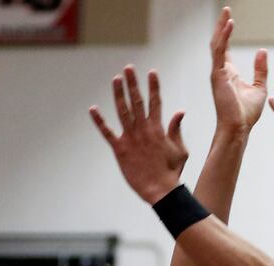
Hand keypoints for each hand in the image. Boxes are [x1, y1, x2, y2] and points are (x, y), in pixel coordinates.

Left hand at [90, 66, 187, 203]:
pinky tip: (93, 109)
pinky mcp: (120, 149)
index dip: (154, 86)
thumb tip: (180, 112)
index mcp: (158, 129)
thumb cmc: (172, 172)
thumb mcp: (180, 150)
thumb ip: (177, 129)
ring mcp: (130, 138)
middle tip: (128, 68)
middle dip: (133, 83)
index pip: (156, 102)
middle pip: (137, 101)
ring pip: (123, 111)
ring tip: (116, 79)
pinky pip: (107, 133)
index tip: (151, 72)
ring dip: (119, 94)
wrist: (161, 190)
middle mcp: (143, 130)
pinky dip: (99, 121)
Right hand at [210, 7, 267, 135]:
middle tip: (226, 9)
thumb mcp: (259, 88)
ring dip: (221, 28)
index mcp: (229, 73)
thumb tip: (262, 51)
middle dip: (221, 25)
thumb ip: (260, 70)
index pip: (225, 48)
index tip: (230, 19)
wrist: (239, 128)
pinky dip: (224, 37)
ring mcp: (217, 72)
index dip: (227, 33)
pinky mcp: (218, 75)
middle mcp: (221, 71)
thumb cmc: (247, 113)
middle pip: (219, 42)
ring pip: (217, 44)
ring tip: (227, 13)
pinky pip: (219, 51)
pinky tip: (229, 25)